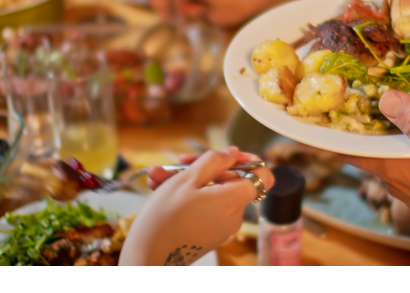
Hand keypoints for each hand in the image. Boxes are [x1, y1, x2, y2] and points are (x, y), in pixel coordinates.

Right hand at [119, 147, 273, 265]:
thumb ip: (214, 160)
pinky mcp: (209, 233)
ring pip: (212, 191)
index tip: (226, 154)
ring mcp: (222, 226)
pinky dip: (187, 196)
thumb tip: (233, 153)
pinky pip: (205, 206)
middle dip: (202, 167)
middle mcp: (234, 215)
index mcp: (234, 200)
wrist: (147, 256)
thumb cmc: (165, 219)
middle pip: (230, 180)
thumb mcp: (187, 179)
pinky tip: (161, 189)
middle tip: (179, 161)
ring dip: (187, 180)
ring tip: (158, 177)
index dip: (247, 159)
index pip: (263, 175)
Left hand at [339, 90, 409, 255]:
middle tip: (349, 85)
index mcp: (396, 172)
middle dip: (356, 119)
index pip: (349, 148)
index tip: (313, 107)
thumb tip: (384, 98)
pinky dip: (408, 133)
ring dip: (384, 125)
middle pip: (368, 146)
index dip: (329, 128)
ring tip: (380, 92)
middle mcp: (400, 180)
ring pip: (391, 149)